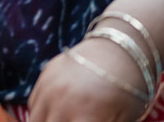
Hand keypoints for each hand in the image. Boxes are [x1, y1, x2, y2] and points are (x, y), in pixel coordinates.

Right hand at [29, 41, 148, 121]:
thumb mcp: (124, 120)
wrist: (120, 48)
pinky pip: (34, 105)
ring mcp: (48, 88)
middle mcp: (60, 102)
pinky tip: (57, 116)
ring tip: (65, 120)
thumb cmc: (130, 90)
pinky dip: (42, 115)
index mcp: (84, 117)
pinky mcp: (43, 77)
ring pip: (35, 121)